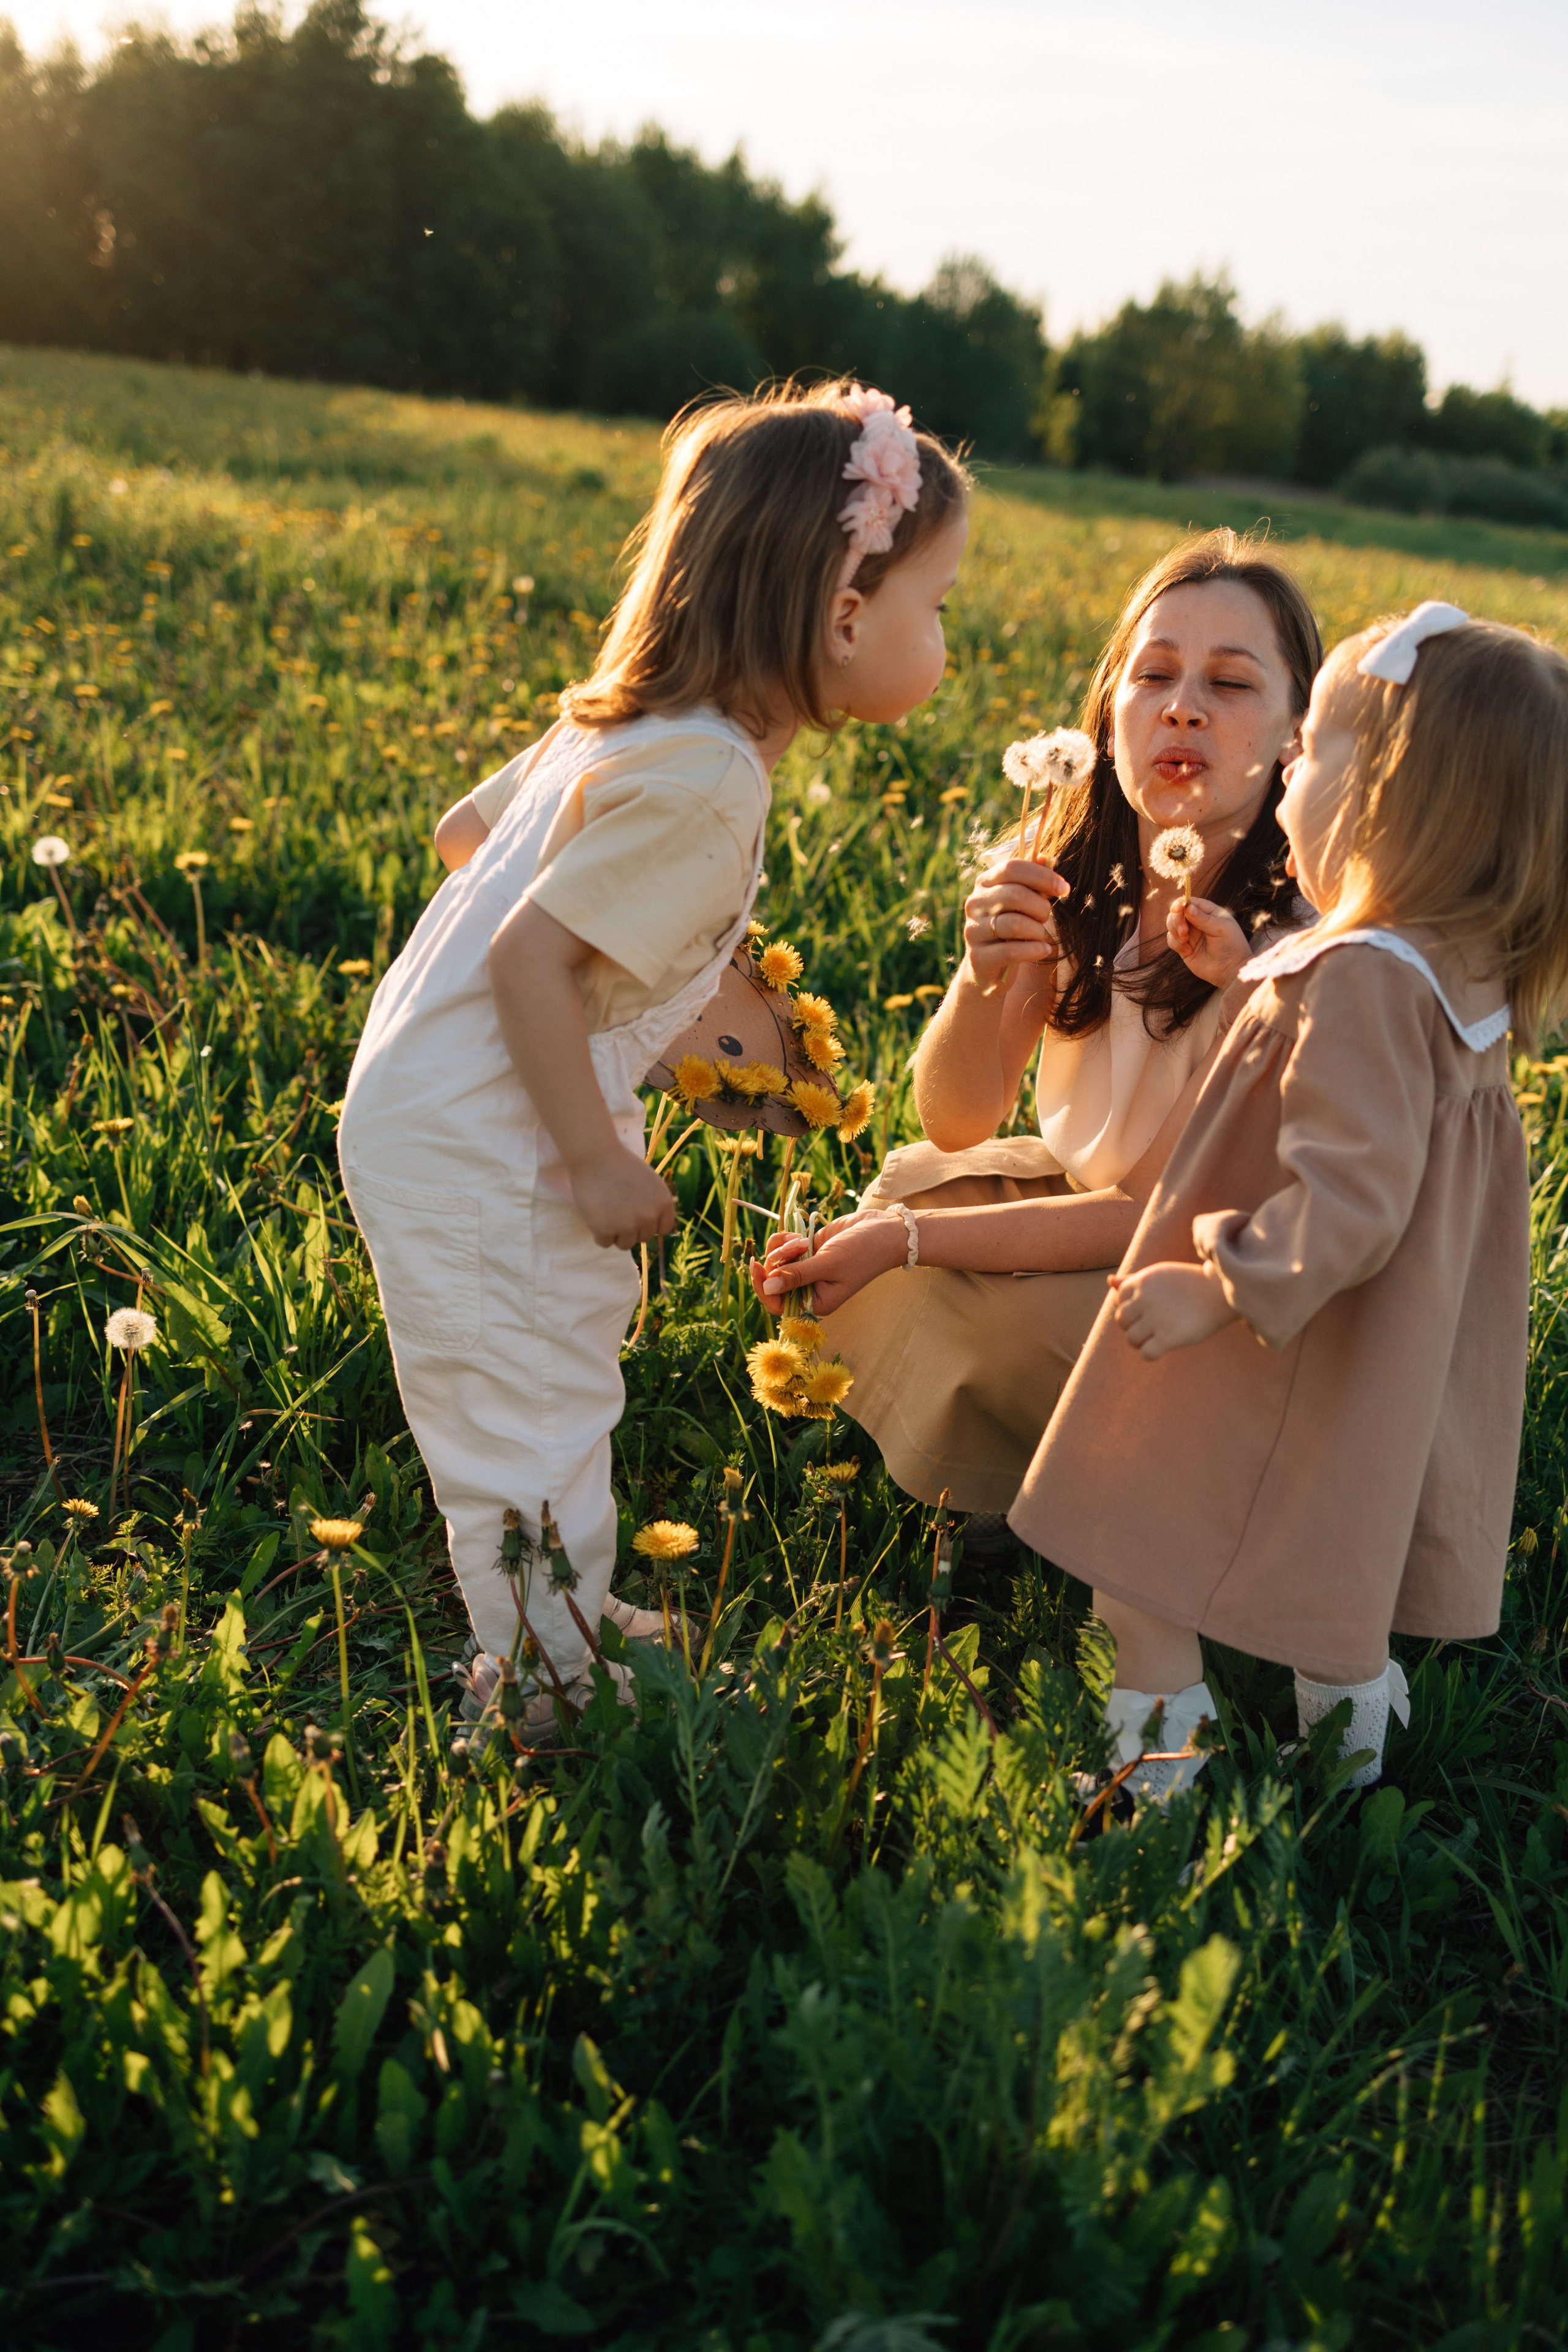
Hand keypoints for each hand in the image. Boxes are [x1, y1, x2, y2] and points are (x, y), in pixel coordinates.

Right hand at [569, 1147, 675, 1249]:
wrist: (595, 1155)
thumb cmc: (620, 1166)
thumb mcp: (649, 1182)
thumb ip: (654, 1205)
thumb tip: (654, 1232)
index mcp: (663, 1203)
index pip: (662, 1229)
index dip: (649, 1224)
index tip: (636, 1214)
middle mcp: (649, 1217)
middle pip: (642, 1238)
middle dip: (630, 1227)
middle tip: (616, 1206)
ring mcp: (628, 1225)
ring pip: (624, 1244)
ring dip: (615, 1233)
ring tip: (606, 1211)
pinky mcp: (606, 1230)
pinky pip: (605, 1243)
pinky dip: (598, 1233)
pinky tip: (595, 1214)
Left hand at [749, 1211, 905, 1316]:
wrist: (883, 1231)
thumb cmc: (863, 1253)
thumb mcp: (829, 1265)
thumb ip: (797, 1276)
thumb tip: (767, 1288)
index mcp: (816, 1302)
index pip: (778, 1304)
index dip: (763, 1287)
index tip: (756, 1266)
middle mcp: (809, 1288)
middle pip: (773, 1280)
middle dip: (777, 1260)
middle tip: (794, 1247)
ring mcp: (806, 1268)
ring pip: (775, 1261)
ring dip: (782, 1247)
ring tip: (801, 1241)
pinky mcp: (807, 1250)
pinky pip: (783, 1247)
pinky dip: (787, 1239)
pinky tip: (802, 1236)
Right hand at [963, 856, 1067, 996]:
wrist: (988, 969)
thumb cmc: (1012, 930)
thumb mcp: (1024, 903)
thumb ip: (1034, 881)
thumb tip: (1049, 858)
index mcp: (985, 883)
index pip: (1012, 867)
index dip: (1042, 875)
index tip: (1064, 889)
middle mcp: (974, 903)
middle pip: (1014, 894)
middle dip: (1041, 907)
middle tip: (1047, 918)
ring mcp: (973, 931)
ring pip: (1015, 924)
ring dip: (1038, 931)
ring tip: (1041, 937)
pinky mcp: (978, 957)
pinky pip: (1012, 951)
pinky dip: (1035, 950)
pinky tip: (1044, 950)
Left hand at [1109, 1259, 1237, 1359]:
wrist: (1221, 1292)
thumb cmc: (1190, 1283)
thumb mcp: (1160, 1274)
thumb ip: (1134, 1280)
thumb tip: (1109, 1281)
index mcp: (1142, 1282)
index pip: (1119, 1300)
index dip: (1131, 1308)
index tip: (1147, 1310)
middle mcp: (1145, 1299)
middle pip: (1121, 1320)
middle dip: (1132, 1326)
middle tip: (1150, 1327)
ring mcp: (1156, 1319)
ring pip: (1131, 1338)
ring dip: (1140, 1342)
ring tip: (1155, 1338)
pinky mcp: (1169, 1337)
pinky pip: (1146, 1353)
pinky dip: (1150, 1354)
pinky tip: (1161, 1348)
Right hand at [1166, 894, 1252, 989]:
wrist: (1230, 970)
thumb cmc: (1231, 946)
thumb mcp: (1221, 929)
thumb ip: (1203, 918)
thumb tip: (1187, 907)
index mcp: (1209, 912)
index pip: (1190, 902)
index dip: (1181, 903)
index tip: (1178, 909)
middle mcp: (1197, 921)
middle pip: (1177, 912)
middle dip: (1176, 919)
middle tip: (1183, 931)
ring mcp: (1190, 934)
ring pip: (1171, 925)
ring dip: (1175, 931)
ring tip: (1185, 940)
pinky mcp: (1183, 947)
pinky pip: (1171, 940)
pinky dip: (1176, 944)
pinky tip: (1188, 951)